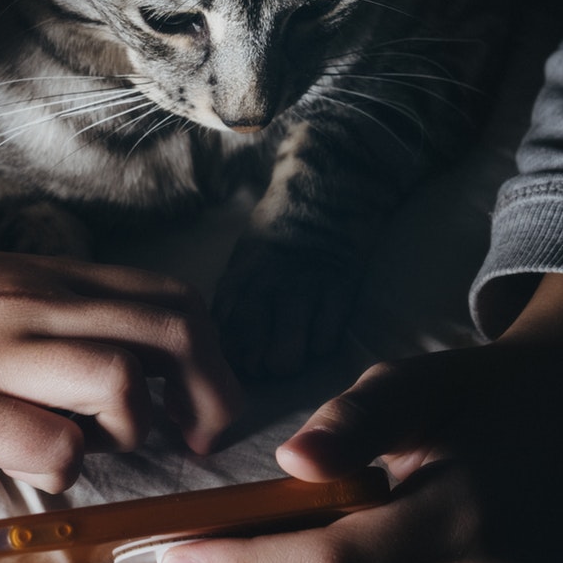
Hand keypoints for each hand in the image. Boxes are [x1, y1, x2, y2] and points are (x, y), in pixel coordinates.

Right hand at [0, 246, 239, 492]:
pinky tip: (45, 475)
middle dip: (211, 389)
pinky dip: (70, 471)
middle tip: (197, 436)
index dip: (204, 345)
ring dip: (137, 428)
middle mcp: (28, 304)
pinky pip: (53, 446)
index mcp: (33, 275)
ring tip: (111, 453)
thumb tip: (82, 346)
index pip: (160, 290)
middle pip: (170, 327)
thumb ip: (28, 304)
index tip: (197, 392)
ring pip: (121, 378)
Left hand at [161, 274, 562, 562]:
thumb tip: (292, 460)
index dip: (247, 561)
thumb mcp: (417, 385)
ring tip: (237, 554)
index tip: (177, 550)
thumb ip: (356, 422)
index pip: (331, 559)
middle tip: (191, 558)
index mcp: (455, 514)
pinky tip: (293, 562)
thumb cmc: (479, 394)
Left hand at [214, 239, 359, 377]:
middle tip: (263, 367)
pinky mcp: (338, 290)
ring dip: (286, 363)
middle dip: (255, 366)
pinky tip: (317, 338)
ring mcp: (303, 290)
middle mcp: (267, 287)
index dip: (228, 353)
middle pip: (251, 347)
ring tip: (289, 360)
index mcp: (240, 278)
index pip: (224, 329)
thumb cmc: (280, 232)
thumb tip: (226, 338)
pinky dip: (319, 346)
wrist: (323, 195)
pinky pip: (325, 339)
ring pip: (287, 353)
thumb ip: (236, 296)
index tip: (234, 363)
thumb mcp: (245, 257)